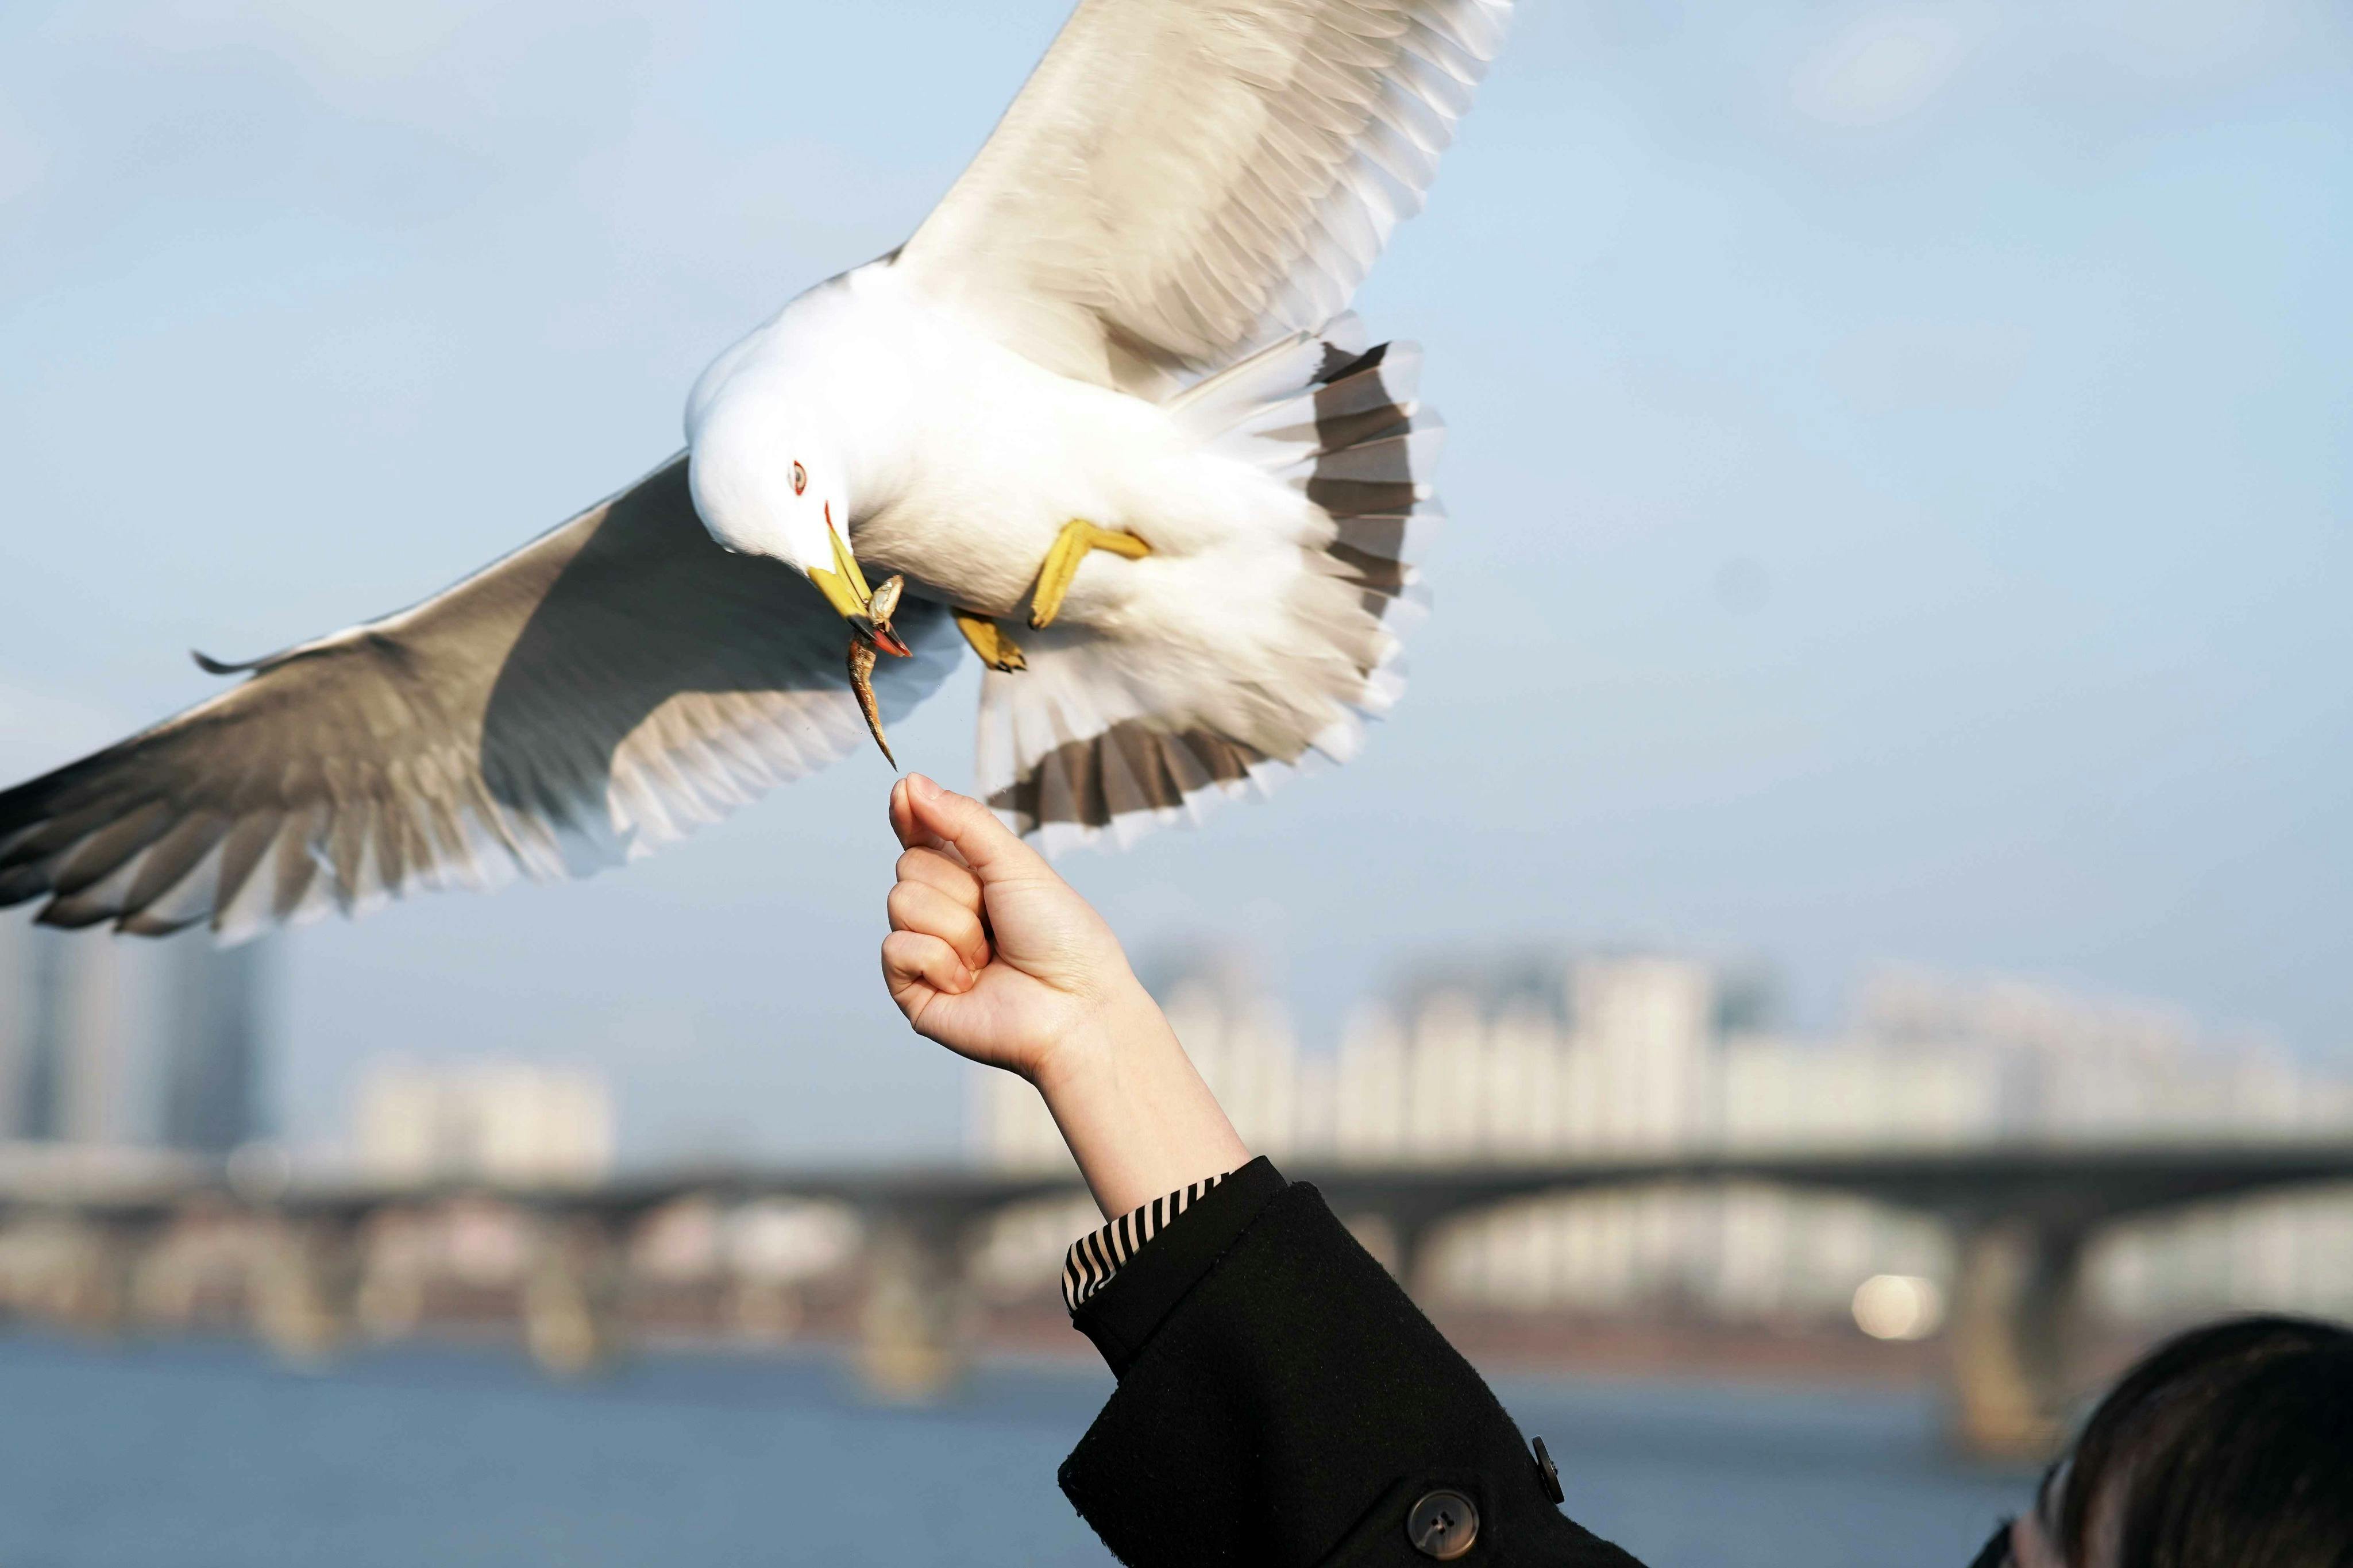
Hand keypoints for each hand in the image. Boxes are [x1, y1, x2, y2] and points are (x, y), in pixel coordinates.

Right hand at [877, 773, 1250, 1216]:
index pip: (920, 834)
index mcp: (969, 876)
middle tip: (997, 919)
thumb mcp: (1015, 863)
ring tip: (991, 955)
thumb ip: (961, 821)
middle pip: (908, 864)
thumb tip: (909, 782)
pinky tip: (970, 981)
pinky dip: (938, 960)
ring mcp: (926, 950)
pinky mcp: (913, 990)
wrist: (1076, 1005)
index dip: (910, 813)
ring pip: (900, 902)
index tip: (905, 793)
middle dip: (959, 887)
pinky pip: (895, 948)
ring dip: (956, 927)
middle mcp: (943, 910)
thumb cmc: (1061, 936)